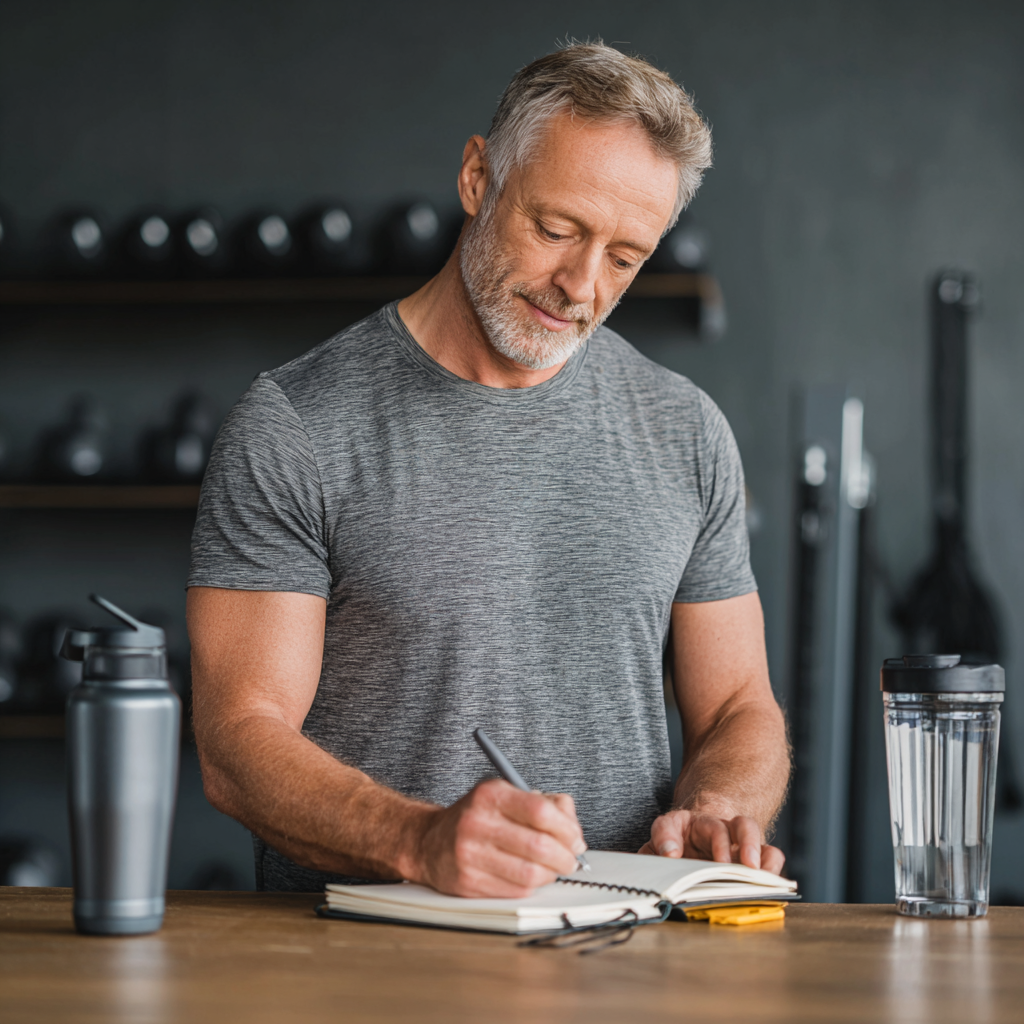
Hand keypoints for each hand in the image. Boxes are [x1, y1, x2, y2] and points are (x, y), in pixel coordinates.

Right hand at [406, 779, 586, 897]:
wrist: (429, 842)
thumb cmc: (477, 817)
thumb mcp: (507, 794)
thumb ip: (546, 803)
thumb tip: (574, 829)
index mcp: (491, 794)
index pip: (541, 811)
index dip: (567, 829)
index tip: (576, 838)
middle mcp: (478, 823)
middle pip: (539, 846)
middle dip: (565, 857)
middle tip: (571, 858)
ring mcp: (470, 855)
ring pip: (531, 874)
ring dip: (552, 875)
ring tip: (553, 868)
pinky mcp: (468, 883)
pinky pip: (516, 891)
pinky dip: (532, 886)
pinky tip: (531, 876)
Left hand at [638, 809, 784, 873]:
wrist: (702, 842)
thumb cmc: (679, 847)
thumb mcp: (658, 850)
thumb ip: (653, 855)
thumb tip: (661, 864)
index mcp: (680, 826)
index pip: (669, 826)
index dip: (668, 839)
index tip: (670, 855)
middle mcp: (709, 827)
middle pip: (716, 825)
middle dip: (720, 844)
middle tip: (721, 864)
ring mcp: (734, 839)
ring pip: (746, 828)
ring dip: (750, 846)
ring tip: (751, 868)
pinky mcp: (754, 856)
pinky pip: (770, 853)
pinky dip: (772, 865)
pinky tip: (770, 881)